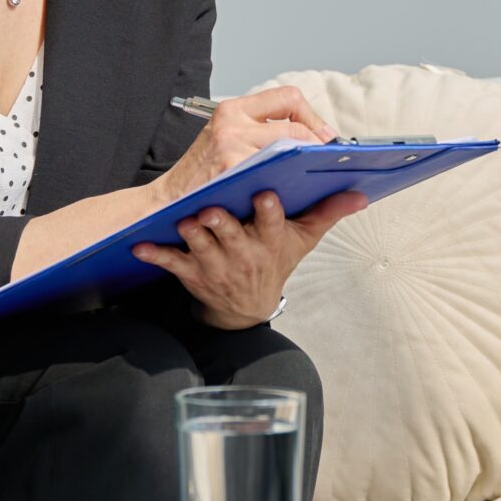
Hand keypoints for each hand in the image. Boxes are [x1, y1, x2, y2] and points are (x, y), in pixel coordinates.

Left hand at [130, 189, 367, 329]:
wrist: (246, 307)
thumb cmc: (275, 262)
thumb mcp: (304, 240)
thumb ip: (328, 212)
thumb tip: (360, 193)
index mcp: (270, 240)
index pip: (273, 224)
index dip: (268, 212)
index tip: (265, 195)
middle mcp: (244, 254)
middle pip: (232, 236)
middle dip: (223, 225)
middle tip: (213, 210)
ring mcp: (216, 265)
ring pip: (202, 247)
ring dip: (192, 236)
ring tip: (184, 221)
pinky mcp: (192, 272)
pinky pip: (170, 264)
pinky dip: (155, 256)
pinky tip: (140, 247)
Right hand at [152, 86, 336, 203]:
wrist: (168, 204)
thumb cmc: (201, 175)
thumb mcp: (225, 139)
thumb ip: (259, 131)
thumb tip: (311, 135)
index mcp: (233, 110)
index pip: (288, 98)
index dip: (312, 117)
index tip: (323, 137)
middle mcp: (232, 123)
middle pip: (294, 126)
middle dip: (316, 144)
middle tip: (325, 162)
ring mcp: (232, 147)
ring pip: (290, 149)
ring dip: (308, 164)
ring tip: (316, 175)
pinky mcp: (233, 171)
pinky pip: (276, 174)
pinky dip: (292, 184)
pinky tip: (298, 192)